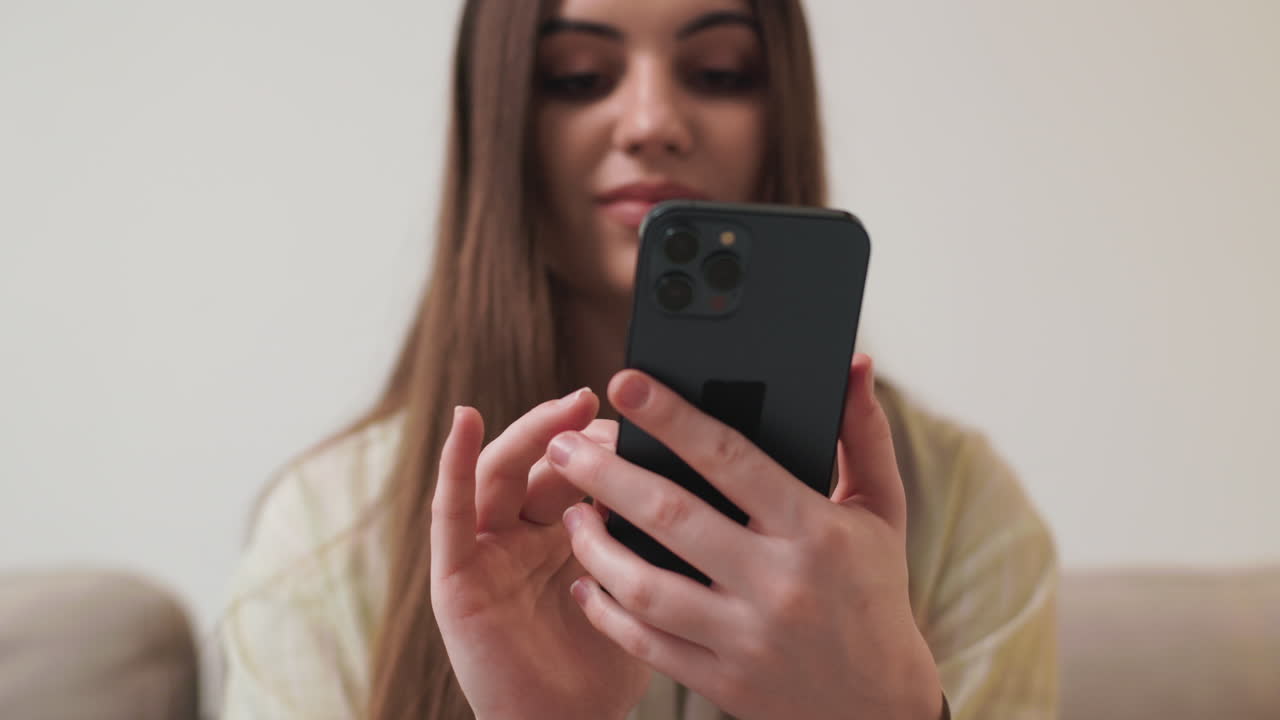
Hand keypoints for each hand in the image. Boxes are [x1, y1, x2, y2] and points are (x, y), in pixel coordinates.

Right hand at [430, 389, 650, 719]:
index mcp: (564, 534)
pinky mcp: (455, 576)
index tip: (646, 417)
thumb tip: (709, 475)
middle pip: (543, 463)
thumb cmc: (608, 668)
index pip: (581, 468)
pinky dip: (454, 463)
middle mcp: (521, 535)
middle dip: (575, 430)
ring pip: (501, 473)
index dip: (607, 440)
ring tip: (567, 408)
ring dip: (532, 433)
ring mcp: (486, 552)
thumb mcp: (641, 586)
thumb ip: (653, 536)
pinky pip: (450, 513)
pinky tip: (466, 420)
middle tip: (606, 402)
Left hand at [547, 354, 943, 719]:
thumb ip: (863, 434)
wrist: (881, 706)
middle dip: (605, 475)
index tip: (625, 383)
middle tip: (563, 447)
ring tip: (571, 513)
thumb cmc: (874, 592)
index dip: (672, 417)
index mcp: (815, 530)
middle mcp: (777, 583)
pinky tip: (587, 584)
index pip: (731, 459)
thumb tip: (855, 362)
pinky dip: (607, 613)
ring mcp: (746, 638)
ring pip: (646, 585)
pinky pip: (647, 644)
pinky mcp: (723, 682)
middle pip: (670, 517)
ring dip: (595, 546)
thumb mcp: (881, 510)